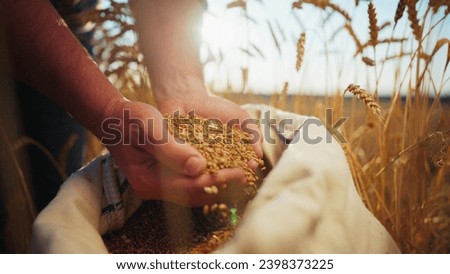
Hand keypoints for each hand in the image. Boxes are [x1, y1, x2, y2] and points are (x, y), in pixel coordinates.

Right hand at [100, 99, 252, 205]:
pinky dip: (211, 179)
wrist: (116, 119)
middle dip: (225, 186)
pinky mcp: (165, 179)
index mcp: (148, 179)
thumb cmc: (132, 119)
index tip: (241, 172)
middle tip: (250, 176)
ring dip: (221, 184)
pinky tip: (228, 171)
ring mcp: (159, 186)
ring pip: (196, 192)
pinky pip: (192, 184)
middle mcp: (154, 189)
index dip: (218, 180)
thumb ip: (171, 148)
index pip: (189, 186)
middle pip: (195, 195)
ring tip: (245, 175)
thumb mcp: (150, 128)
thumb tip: (199, 166)